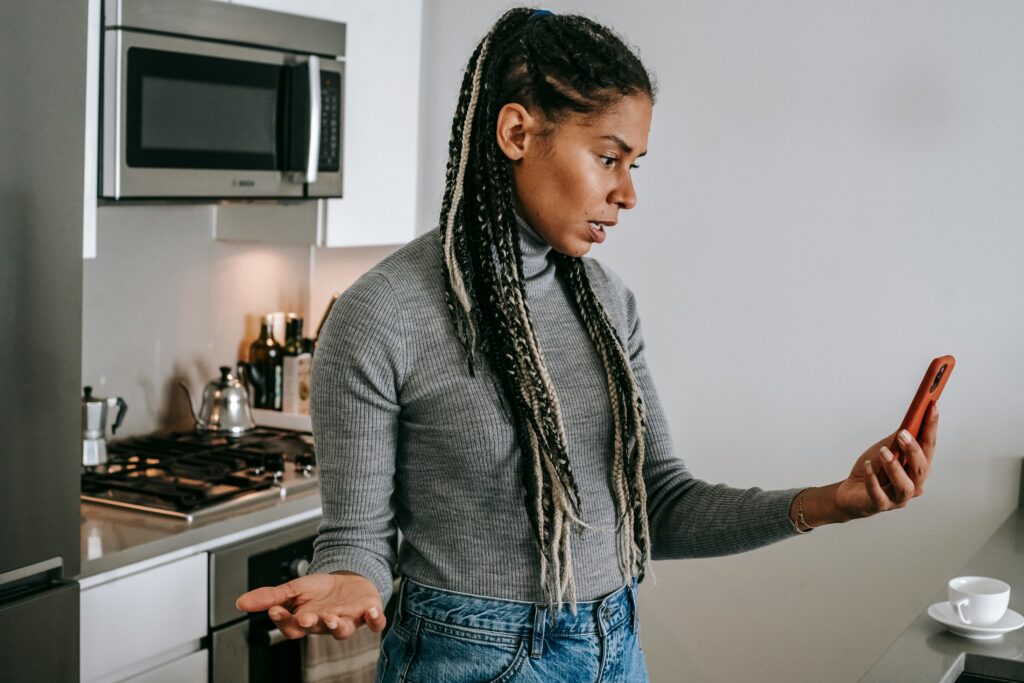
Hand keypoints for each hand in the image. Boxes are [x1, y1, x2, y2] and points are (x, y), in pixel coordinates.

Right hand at [235, 572, 385, 639]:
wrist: (350, 579)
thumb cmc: (321, 589)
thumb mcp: (293, 588)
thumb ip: (270, 597)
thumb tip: (240, 603)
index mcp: (307, 620)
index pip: (291, 626)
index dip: (283, 620)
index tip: (275, 610)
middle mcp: (327, 623)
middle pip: (317, 629)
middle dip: (311, 623)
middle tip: (305, 617)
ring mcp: (349, 620)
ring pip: (343, 630)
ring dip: (338, 626)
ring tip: (333, 619)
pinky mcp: (369, 613)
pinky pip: (374, 622)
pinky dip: (375, 618)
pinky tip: (371, 610)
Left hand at [833, 402, 938, 519]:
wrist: (851, 493)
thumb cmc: (873, 470)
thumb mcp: (885, 449)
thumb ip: (898, 439)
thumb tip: (910, 421)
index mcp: (917, 468)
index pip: (929, 447)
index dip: (931, 427)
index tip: (932, 407)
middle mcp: (913, 485)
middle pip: (921, 469)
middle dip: (914, 450)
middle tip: (903, 434)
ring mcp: (897, 498)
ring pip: (905, 486)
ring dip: (895, 467)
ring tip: (883, 452)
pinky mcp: (879, 505)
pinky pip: (878, 494)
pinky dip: (873, 479)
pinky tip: (868, 466)